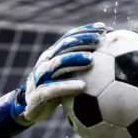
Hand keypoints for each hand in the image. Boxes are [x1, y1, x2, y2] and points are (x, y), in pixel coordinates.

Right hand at [0, 23, 107, 137]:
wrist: (29, 109)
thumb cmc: (54, 91)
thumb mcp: (65, 76)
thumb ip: (80, 67)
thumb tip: (109, 61)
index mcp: (52, 56)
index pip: (68, 38)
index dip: (85, 31)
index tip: (103, 28)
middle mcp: (45, 63)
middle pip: (63, 46)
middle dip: (82, 40)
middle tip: (99, 39)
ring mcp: (40, 78)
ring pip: (57, 64)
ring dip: (74, 59)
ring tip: (91, 59)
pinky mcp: (38, 94)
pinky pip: (53, 89)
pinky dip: (67, 86)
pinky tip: (82, 86)